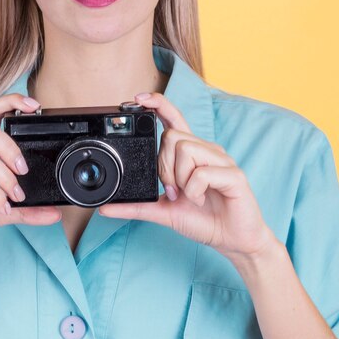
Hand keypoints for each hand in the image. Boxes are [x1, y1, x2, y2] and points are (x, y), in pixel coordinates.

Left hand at [98, 92, 275, 260]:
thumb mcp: (162, 212)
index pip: (174, 119)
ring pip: (186, 150)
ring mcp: (222, 160)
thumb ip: (136, 207)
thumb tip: (104, 209)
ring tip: (190, 196)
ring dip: (180, 179)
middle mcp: (207, 151)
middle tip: (172, 192)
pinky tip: (202, 200)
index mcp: (191, 155)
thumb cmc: (203, 220)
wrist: (232, 240)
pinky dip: (195, 191)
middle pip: (172, 137)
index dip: (159, 105)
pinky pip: (202, 173)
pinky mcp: (234, 175)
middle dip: (163, 168)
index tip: (138, 99)